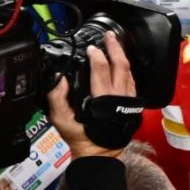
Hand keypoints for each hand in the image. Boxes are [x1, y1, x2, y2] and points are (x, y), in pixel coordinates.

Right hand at [47, 32, 135, 158]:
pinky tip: (121, 64)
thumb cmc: (81, 137)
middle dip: (115, 48)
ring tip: (115, 45)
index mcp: (103, 99)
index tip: (91, 48)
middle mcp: (119, 96)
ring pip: (129, 72)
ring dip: (122, 57)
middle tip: (109, 35)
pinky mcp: (132, 104)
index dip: (96, 55)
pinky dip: (127, 70)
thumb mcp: (62, 120)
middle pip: (120, 65)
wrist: (99, 154)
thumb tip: (60, 79)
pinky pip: (132, 82)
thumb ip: (57, 98)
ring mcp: (128, 100)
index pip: (101, 69)